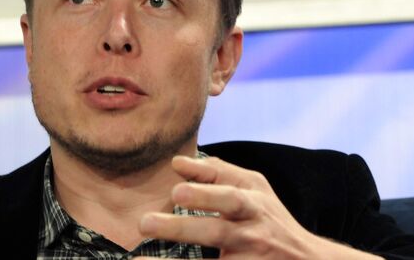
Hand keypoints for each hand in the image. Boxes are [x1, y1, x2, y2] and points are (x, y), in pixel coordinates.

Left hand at [136, 156, 377, 258]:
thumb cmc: (270, 220)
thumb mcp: (254, 190)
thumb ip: (218, 173)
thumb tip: (177, 163)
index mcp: (254, 204)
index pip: (229, 194)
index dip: (203, 188)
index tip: (175, 181)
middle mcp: (252, 233)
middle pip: (217, 230)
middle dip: (182, 226)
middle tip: (147, 220)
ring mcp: (248, 259)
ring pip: (212, 256)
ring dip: (174, 252)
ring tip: (143, 245)